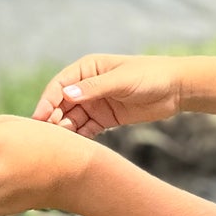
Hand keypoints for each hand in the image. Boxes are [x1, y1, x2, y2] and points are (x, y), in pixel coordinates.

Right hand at [32, 54, 182, 136]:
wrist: (176, 89)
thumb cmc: (150, 76)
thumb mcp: (122, 80)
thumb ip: (95, 88)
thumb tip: (66, 94)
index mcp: (87, 68)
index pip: (59, 85)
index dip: (48, 101)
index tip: (40, 118)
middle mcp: (87, 86)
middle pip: (62, 104)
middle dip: (54, 118)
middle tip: (51, 135)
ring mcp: (96, 103)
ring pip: (72, 118)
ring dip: (66, 129)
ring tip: (65, 142)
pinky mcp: (105, 119)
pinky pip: (87, 129)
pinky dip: (80, 137)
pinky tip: (77, 146)